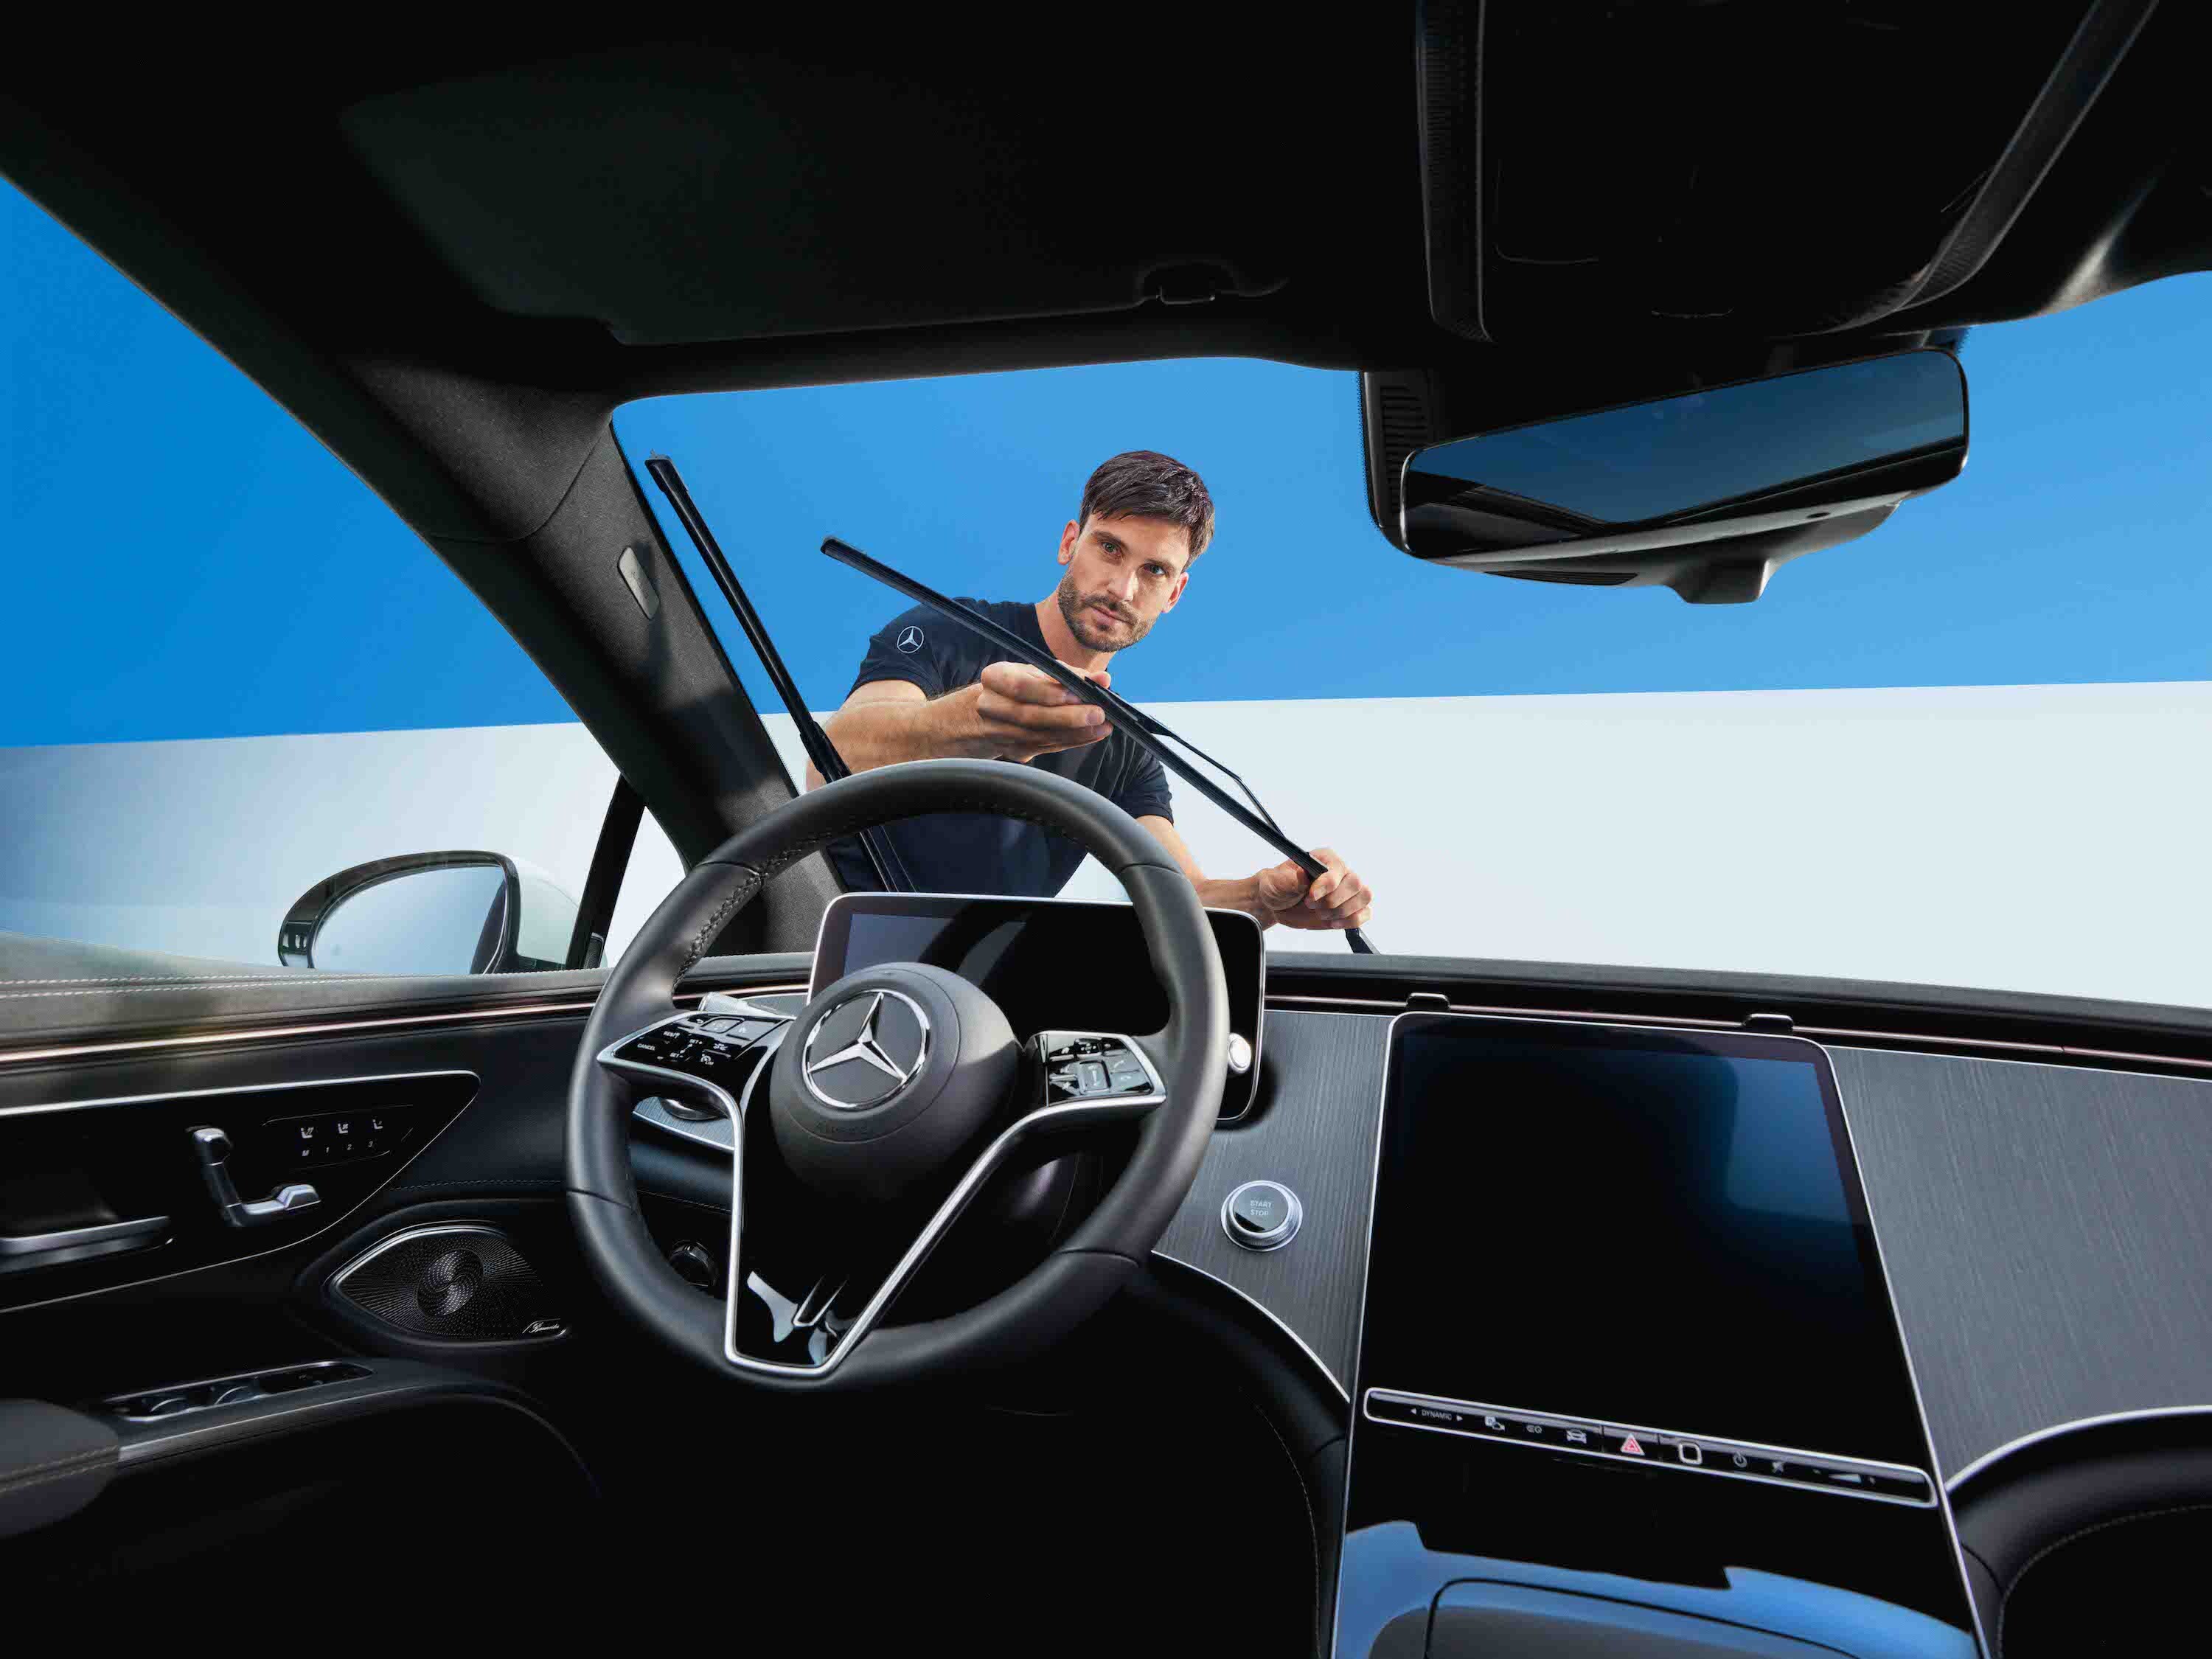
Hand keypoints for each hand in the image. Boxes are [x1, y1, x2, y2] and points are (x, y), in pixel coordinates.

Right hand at [968, 661, 1113, 761]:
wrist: (989, 712)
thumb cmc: (1021, 685)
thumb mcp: (1038, 672)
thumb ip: (1070, 674)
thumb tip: (1103, 679)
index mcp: (994, 678)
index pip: (1020, 686)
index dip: (1049, 692)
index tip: (1078, 693)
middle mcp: (990, 705)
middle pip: (1030, 715)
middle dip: (1068, 716)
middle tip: (1098, 714)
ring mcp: (997, 732)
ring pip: (1038, 736)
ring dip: (1074, 733)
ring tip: (1101, 726)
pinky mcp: (1011, 750)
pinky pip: (1044, 748)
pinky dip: (1071, 742)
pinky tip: (1090, 735)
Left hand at [1252, 847, 1372, 930]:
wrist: (1277, 904)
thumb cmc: (1278, 886)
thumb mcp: (1277, 881)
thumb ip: (1291, 879)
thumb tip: (1304, 875)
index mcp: (1325, 859)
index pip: (1338, 869)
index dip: (1327, 885)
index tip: (1311, 897)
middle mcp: (1340, 872)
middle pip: (1356, 883)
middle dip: (1333, 901)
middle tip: (1312, 906)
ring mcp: (1347, 890)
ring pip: (1364, 897)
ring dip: (1342, 911)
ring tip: (1321, 914)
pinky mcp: (1350, 907)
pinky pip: (1365, 913)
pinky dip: (1352, 921)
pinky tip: (1334, 922)